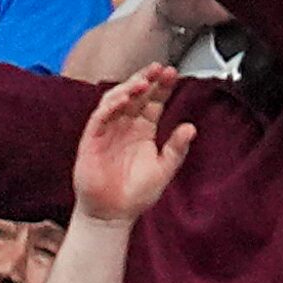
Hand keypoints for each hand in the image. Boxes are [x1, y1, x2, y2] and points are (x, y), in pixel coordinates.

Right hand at [71, 65, 196, 224]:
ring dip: (128, 88)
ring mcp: (107, 131)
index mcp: (143, 130)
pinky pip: (99, 117)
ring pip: (115, 100)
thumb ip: (176, 148)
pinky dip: (110, 106)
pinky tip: (123, 99)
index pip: (153, 101)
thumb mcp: (164, 170)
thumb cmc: (135, 194)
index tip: (173, 73)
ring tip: (144, 82)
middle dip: (146, 78)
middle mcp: (125, 126)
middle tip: (159, 68)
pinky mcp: (91, 140)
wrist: (112, 214)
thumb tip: (191, 127)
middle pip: (134, 94)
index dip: (162, 86)